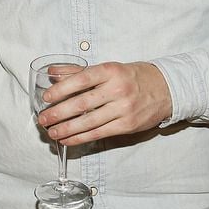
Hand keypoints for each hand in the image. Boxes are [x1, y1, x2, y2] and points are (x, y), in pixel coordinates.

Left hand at [38, 61, 171, 145]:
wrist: (166, 89)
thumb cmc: (132, 77)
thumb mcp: (108, 68)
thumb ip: (79, 71)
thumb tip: (52, 72)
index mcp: (110, 71)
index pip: (81, 79)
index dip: (61, 89)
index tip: (46, 98)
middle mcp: (117, 90)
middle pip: (82, 103)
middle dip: (59, 113)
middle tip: (43, 119)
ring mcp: (123, 109)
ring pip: (89, 122)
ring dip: (67, 129)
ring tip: (52, 132)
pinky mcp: (127, 125)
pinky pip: (99, 133)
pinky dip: (81, 138)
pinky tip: (68, 139)